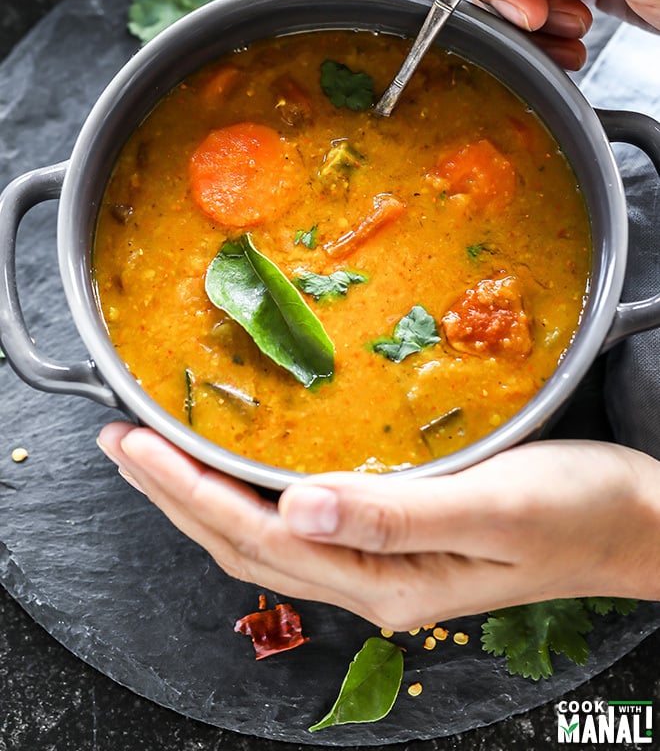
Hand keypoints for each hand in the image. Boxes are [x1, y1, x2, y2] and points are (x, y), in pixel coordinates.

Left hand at [97, 424, 659, 629]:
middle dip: (173, 491)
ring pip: (264, 534)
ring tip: (156, 452)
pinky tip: (239, 469)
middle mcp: (371, 580)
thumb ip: (397, 512)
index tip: (134, 442)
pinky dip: (251, 493)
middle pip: (244, 539)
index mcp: (385, 578)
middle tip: (119, 440)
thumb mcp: (495, 506)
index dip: (185, 487)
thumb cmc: (576, 511)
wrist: (631, 524)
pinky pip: (299, 522)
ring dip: (203, 493)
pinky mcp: (396, 540)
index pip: (256, 532)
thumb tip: (298, 505)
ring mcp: (382, 566)